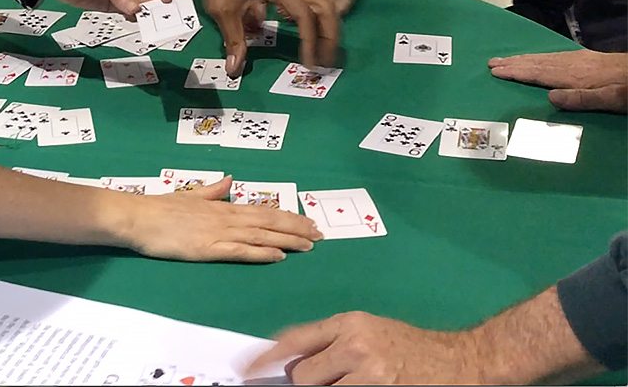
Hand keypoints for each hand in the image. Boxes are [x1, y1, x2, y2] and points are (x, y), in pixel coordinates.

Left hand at [31, 0, 172, 17]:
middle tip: (161, 17)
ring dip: (147, 13)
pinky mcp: (114, 5)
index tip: (167, 1)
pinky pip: (129, 13)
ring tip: (150, 23)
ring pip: (142, 4)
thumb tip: (136, 10)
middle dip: (157, 3)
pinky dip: (135, 18)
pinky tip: (136, 23)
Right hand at [124, 177, 321, 262]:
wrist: (138, 217)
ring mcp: (218, 232)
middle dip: (296, 228)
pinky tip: (278, 255)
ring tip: (309, 244)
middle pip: (268, 221)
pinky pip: (240, 251)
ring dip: (287, 239)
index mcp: (221, 206)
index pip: (262, 210)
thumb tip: (229, 181)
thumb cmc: (160, 208)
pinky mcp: (208, 248)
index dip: (287, 216)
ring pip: (260, 235)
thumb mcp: (189, 194)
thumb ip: (211, 191)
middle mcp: (225, 217)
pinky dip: (261, 252)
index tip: (307, 221)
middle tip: (320, 234)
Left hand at [200, 0, 339, 75]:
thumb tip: (235, 70)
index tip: (307, 63)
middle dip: (329, 34)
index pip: (304, 16)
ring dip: (322, 27)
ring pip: (319, 3)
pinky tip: (297, 36)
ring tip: (318, 51)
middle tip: (325, 60)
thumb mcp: (223, 8)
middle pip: (325, 6)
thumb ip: (233, 39)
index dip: (309, 41)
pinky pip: (304, 2)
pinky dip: (307, 19)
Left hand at [246, 312, 483, 384]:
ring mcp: (369, 375)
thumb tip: (289, 360)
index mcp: (349, 323)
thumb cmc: (409, 346)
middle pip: (302, 376)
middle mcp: (356, 346)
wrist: (460, 360)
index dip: (264, 359)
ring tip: (350, 383)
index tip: (244, 371)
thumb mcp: (368, 330)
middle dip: (309, 383)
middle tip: (331, 380)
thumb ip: (330, 340)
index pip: (294, 341)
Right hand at [488, 50, 627, 112]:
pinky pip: (555, 56)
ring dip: (523, 58)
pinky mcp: (587, 58)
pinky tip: (537, 58)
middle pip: (538, 63)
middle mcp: (574, 65)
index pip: (539, 73)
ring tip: (506, 59)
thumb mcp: (611, 100)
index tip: (496, 71)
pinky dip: (539, 57)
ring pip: (544, 58)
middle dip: (513, 62)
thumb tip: (550, 97)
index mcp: (576, 77)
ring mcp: (580, 60)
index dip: (516, 72)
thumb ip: (582, 99)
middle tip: (491, 62)